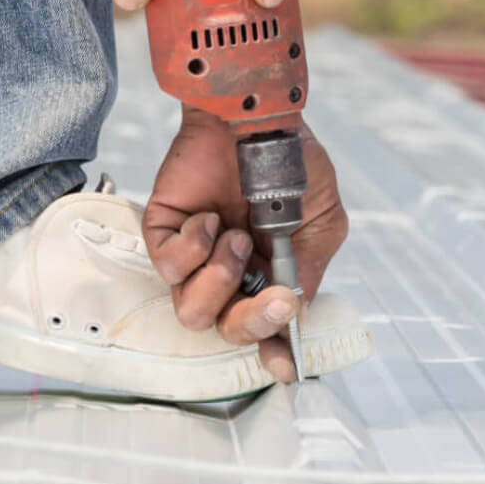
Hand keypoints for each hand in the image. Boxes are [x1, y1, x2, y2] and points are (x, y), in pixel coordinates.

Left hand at [141, 107, 347, 380]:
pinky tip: (208, 218)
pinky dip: (194, 246)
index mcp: (267, 274)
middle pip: (226, 330)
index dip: (271, 351)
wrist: (255, 115)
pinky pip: (168, 268)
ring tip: (236, 235)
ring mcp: (195, 256)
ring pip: (193, 311)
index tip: (284, 368)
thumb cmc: (290, 161)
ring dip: (222, 276)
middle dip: (252, 320)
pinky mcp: (163, 234)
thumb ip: (309, 272)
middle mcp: (229, 272)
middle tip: (274, 294)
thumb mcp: (321, 222)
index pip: (263, 328)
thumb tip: (295, 318)